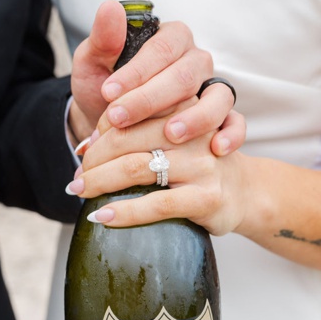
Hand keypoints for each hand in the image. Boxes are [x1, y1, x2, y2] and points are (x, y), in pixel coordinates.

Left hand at [67, 0, 244, 153]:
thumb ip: (104, 38)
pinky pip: (235, 121)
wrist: (112, 126)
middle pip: (186, 74)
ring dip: (197, 116)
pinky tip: (217, 148)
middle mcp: (197, 60)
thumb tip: (109, 6)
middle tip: (119, 118)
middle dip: (152, 98)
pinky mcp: (221, 116)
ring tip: (170, 134)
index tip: (109, 91)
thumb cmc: (105, 89)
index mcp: (172, 38)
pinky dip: (232, 133)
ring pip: (217, 96)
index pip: (161, 48)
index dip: (137, 70)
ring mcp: (212, 88)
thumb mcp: (94, 63)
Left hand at [72, 114, 249, 235]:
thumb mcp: (175, 130)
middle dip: (94, 157)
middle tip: (78, 175)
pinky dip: (124, 212)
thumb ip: (139, 127)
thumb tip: (85, 146)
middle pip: (127, 136)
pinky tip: (102, 218)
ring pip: (135, 167)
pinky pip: (157, 204)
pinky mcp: (207, 196)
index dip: (102, 127)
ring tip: (80, 192)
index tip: (86, 147)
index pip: (131, 107)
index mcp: (187, 101)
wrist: (242, 190)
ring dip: (98, 182)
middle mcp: (197, 127)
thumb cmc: (195, 159)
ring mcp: (203, 162)